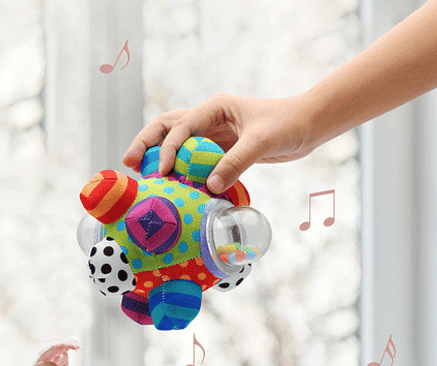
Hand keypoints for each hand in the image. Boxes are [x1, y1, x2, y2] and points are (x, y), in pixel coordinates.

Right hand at [122, 93, 316, 193]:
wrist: (308, 126)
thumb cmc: (287, 124)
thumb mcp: (261, 142)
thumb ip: (236, 162)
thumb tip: (210, 187)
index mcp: (215, 108)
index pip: (181, 126)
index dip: (169, 149)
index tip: (162, 171)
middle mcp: (209, 118)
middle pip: (167, 127)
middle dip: (146, 143)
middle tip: (129, 163)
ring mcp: (213, 135)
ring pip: (177, 144)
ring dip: (159, 157)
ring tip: (142, 174)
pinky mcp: (221, 151)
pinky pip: (194, 161)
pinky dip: (181, 171)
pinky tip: (172, 186)